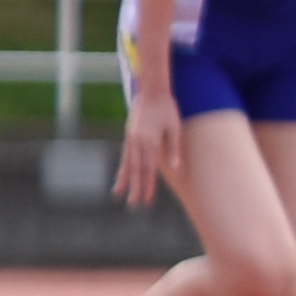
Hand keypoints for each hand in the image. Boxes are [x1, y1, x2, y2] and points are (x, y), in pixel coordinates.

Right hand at [111, 81, 178, 209]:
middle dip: (136, 188)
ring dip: (124, 180)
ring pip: (127, 164)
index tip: (148, 200)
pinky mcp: (129, 136)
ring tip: (119, 194)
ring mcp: (131, 139)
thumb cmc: (167, 108)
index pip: (149, 169)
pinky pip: (125, 155)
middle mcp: (137, 142)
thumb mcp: (175, 127)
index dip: (149, 186)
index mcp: (150, 142)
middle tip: (134, 204)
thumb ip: (174, 148)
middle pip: (136, 170)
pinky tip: (122, 175)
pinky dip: (123, 167)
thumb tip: (176, 168)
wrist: (151, 90)